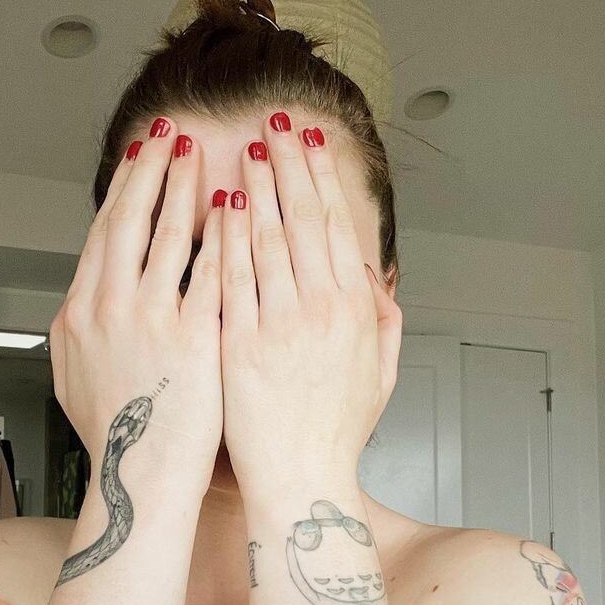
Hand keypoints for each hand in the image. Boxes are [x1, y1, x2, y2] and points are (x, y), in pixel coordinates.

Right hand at [49, 117, 221, 494]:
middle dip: (151, 170)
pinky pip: (208, 273)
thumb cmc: (118, 437)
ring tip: (202, 158)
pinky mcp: (191, 338)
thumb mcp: (76, 376)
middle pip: (130, 221)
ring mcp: (148, 321)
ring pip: (167, 235)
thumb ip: (84, 328)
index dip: (123, 189)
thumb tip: (88, 297)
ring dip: (186, 189)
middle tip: (168, 134)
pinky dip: (220, 237)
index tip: (138, 158)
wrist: (139, 479)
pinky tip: (234, 211)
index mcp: (78, 315)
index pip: (103, 234)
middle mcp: (107, 309)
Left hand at [218, 112, 401, 495]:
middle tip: (274, 124)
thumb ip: (384, 321)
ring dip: (256, 188)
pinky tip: (220, 205)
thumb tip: (376, 275)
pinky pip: (232, 280)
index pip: (337, 227)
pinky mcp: (241, 346)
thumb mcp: (380, 375)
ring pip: (267, 240)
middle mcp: (323, 311)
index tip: (308, 144)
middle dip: (288, 165)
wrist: (301, 480)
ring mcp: (281, 327)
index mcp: (357, 311)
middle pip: (303, 220)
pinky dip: (227, 238)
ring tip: (244, 150)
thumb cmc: (336, 433)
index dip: (320, 179)